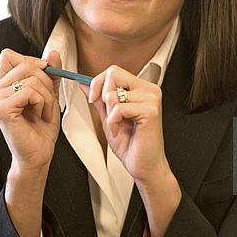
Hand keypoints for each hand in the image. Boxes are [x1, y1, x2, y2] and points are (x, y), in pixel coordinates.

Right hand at [0, 48, 61, 173]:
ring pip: (29, 78)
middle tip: (47, 100)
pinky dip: (42, 102)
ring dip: (46, 95)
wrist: (38, 154)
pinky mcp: (2, 109)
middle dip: (45, 80)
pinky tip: (39, 115)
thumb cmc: (40, 128)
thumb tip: (53, 53)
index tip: (43, 75)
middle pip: (23, 64)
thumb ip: (51, 73)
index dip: (30, 61)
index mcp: (2, 84)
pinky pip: (29, 91)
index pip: (9, 55)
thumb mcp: (49, 94)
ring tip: (43, 111)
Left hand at [85, 65, 181, 236]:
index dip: (98, 81)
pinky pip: (119, 108)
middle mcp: (149, 90)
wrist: (144, 166)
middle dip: (102, 94)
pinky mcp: (150, 111)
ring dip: (110, 113)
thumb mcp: (110, 117)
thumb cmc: (132, 145)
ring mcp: (151, 99)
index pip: (114, 71)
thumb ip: (99, 100)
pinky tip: (122, 130)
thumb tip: (85, 85)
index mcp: (141, 89)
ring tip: (119, 126)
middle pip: (114, 74)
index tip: (92, 96)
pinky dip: (114, 122)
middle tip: (108, 114)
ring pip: (114, 93)